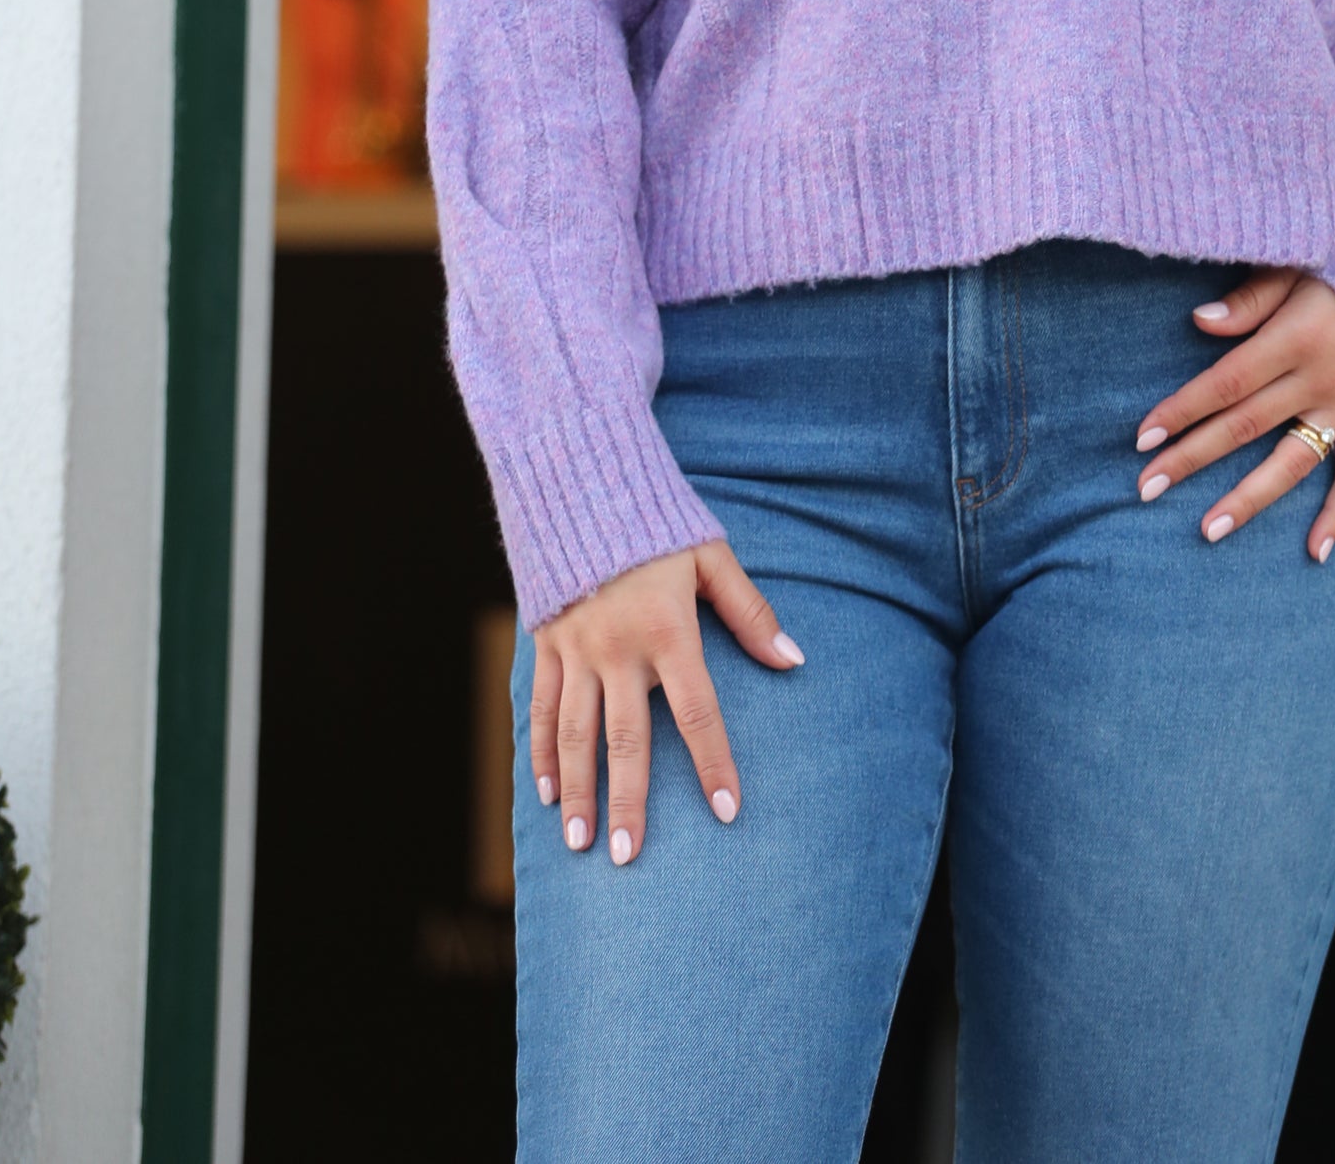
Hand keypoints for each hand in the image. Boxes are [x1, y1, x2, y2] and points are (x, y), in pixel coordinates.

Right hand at [530, 539, 803, 863]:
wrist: (580, 477)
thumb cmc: (657, 520)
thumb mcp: (711, 556)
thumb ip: (750, 612)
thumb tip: (794, 660)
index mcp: (667, 628)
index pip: (696, 711)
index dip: (714, 762)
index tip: (726, 811)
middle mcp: (618, 646)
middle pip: (624, 739)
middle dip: (627, 801)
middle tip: (627, 856)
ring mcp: (576, 647)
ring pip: (574, 733)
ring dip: (576, 790)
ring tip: (579, 841)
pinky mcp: (546, 640)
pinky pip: (542, 706)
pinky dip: (541, 751)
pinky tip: (544, 792)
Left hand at [1132, 269, 1334, 560]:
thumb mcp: (1300, 266)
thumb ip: (1251, 298)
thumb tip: (1199, 321)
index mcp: (1295, 338)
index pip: (1225, 383)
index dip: (1181, 409)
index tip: (1142, 437)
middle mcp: (1320, 380)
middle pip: (1243, 427)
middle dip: (1191, 458)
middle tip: (1146, 488)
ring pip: (1290, 462)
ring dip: (1248, 499)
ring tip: (1208, 530)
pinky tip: (1314, 552)